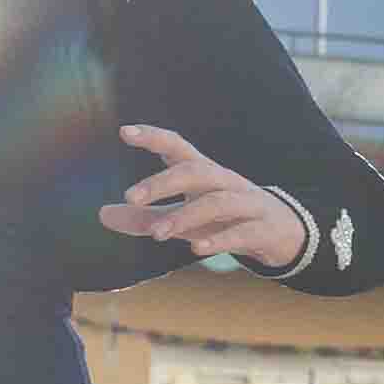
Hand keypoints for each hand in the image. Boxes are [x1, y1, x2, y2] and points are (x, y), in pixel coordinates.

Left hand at [101, 125, 313, 270]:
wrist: (281, 233)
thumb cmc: (224, 218)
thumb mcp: (184, 218)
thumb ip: (145, 217)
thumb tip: (102, 214)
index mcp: (204, 173)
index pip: (178, 147)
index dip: (153, 137)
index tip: (124, 132)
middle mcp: (225, 182)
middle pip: (195, 171)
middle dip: (163, 182)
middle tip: (130, 197)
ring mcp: (247, 204)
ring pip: (217, 202)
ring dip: (185, 216)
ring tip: (157, 234)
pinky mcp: (262, 229)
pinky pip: (241, 232)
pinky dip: (220, 240)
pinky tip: (197, 250)